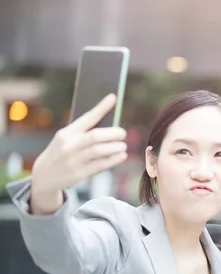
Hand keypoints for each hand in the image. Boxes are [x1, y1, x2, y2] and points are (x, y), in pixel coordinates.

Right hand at [30, 94, 127, 213]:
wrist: (44, 175)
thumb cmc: (61, 153)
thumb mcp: (65, 139)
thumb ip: (83, 133)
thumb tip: (109, 125)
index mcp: (66, 133)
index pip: (87, 118)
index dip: (101, 107)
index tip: (113, 97)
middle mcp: (69, 145)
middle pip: (95, 136)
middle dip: (113, 133)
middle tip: (123, 133)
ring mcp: (73, 160)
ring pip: (98, 150)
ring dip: (115, 147)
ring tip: (123, 146)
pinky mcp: (79, 173)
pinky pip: (99, 165)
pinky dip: (113, 160)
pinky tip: (122, 156)